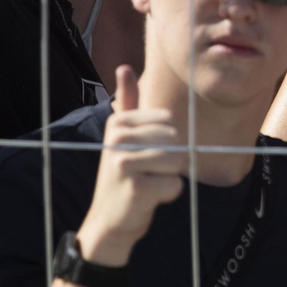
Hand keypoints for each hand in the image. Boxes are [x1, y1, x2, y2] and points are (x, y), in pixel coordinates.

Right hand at [76, 66, 185, 268]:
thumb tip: (124, 66)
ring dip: (169, 177)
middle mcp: (118, 139)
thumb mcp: (121, 136)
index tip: (144, 155)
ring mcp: (125, 164)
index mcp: (118, 123)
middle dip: (170, 161)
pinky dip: (168, 195)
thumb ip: (127, 102)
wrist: (109, 220)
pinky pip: (176, 185)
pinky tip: (148, 198)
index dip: (167, 142)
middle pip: (175, 141)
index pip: (169, 122)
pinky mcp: (137, 188)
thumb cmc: (123, 174)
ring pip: (178, 162)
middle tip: (146, 173)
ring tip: (147, 184)